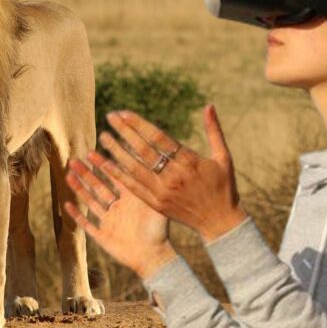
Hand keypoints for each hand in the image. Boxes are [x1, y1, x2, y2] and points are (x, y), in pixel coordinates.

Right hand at [65, 154, 176, 279]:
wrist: (154, 258)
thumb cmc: (159, 232)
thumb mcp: (155, 205)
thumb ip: (149, 187)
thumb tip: (147, 163)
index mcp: (130, 199)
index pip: (114, 177)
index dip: (102, 165)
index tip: (91, 152)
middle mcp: (118, 208)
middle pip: (98, 186)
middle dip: (86, 174)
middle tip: (74, 160)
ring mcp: (109, 222)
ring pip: (90, 201)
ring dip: (79, 188)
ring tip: (69, 175)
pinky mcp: (103, 236)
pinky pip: (87, 224)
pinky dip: (77, 215)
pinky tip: (67, 204)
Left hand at [97, 105, 247, 242]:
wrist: (220, 222)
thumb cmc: (224, 186)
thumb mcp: (223, 157)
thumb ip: (214, 131)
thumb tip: (209, 105)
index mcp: (189, 162)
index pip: (158, 137)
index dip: (139, 124)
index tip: (124, 113)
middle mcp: (174, 176)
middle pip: (143, 150)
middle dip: (125, 131)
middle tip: (110, 117)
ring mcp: (163, 192)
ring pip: (134, 168)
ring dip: (116, 151)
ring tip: (103, 136)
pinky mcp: (157, 204)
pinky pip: (133, 188)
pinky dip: (119, 175)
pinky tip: (106, 164)